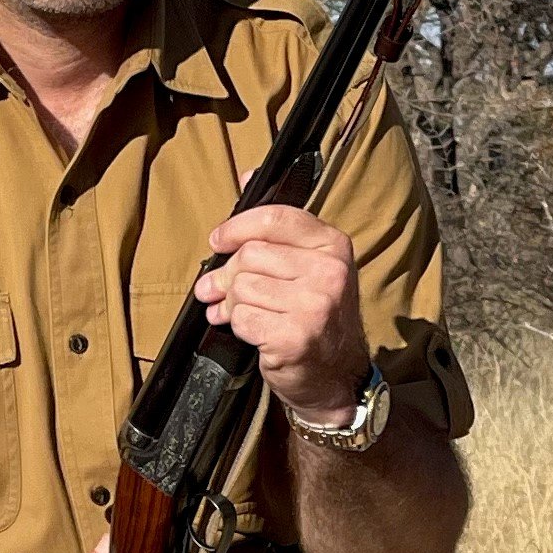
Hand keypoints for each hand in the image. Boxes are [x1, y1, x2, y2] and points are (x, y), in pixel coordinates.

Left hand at [198, 203, 368, 422]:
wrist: (336, 377)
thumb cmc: (315, 317)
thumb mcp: (309, 266)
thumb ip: (279, 227)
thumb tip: (248, 176)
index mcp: (333, 246)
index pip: (274, 218)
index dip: (236, 227)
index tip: (218, 240)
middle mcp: (330, 272)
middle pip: (250, 255)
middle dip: (226, 275)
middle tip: (217, 289)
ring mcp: (316, 305)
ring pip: (242, 287)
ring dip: (230, 303)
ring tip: (235, 312)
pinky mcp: (296, 336)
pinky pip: (242, 318)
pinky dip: (237, 326)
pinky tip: (249, 331)